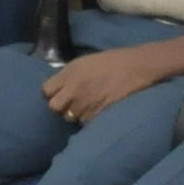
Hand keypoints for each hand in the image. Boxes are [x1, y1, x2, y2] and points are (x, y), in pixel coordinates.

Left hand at [43, 39, 183, 124]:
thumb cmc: (113, 61)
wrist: (137, 67)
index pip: (46, 91)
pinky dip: (90, 119)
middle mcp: (74, 88)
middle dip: (61, 107)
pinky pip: (85, 123)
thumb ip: (69, 75)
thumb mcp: (85, 61)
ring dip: (77, 114)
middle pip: (54, 107)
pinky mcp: (97, 114)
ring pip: (70, 117)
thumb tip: (59, 87)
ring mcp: (85, 103)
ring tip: (89, 106)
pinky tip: (98, 110)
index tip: (60, 94)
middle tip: (72, 103)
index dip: (52, 94)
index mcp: (70, 72)